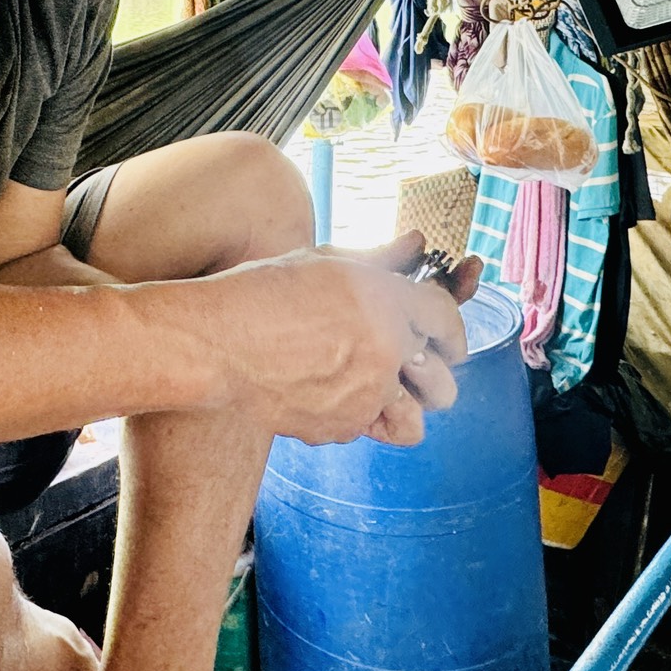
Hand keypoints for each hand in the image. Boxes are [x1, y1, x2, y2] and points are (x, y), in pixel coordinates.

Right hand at [200, 230, 480, 446]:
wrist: (217, 342)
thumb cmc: (262, 291)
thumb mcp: (324, 263)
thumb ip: (379, 258)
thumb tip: (414, 242)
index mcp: (389, 301)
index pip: (447, 319)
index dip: (453, 330)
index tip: (449, 342)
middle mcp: (388, 351)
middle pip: (444, 384)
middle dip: (434, 377)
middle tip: (415, 371)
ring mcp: (366, 395)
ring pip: (413, 422)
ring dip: (402, 409)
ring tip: (377, 393)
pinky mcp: (340, 426)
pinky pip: (364, 428)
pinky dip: (352, 417)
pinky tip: (326, 394)